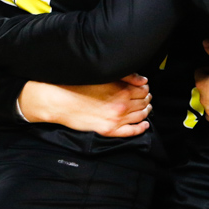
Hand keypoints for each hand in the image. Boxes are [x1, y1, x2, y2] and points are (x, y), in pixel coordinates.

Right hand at [18, 74, 151, 137]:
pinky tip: (145, 125)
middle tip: (147, 98)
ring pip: (140, 116)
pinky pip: (131, 131)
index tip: (144, 88)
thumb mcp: (105, 77)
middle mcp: (122, 106)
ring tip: (147, 108)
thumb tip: (143, 80)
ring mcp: (116, 119)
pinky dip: (141, 128)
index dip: (146, 89)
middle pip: (143, 103)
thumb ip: (127, 77)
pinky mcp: (109, 130)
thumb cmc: (80, 86)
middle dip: (147, 99)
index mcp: (122, 90)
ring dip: (146, 111)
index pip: (144, 90)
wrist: (61, 102)